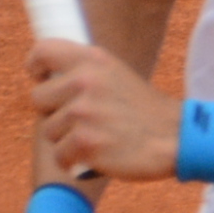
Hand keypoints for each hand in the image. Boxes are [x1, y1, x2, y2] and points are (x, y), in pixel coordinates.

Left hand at [28, 39, 179, 180]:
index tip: (43, 78)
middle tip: (83, 119)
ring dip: (67, 139)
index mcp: (91, 60)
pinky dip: (74, 160)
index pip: (42, 51)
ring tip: (97, 137)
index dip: (36, 67)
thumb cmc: (142, 110)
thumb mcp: (115, 74)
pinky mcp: (85, 142)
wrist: (177, 138)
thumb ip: (83, 71)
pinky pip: (60, 155)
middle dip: (54, 112)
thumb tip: (46, 76)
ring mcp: (84, 112)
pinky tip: (96, 155)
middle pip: (38, 99)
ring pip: (49, 131)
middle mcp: (84, 81)